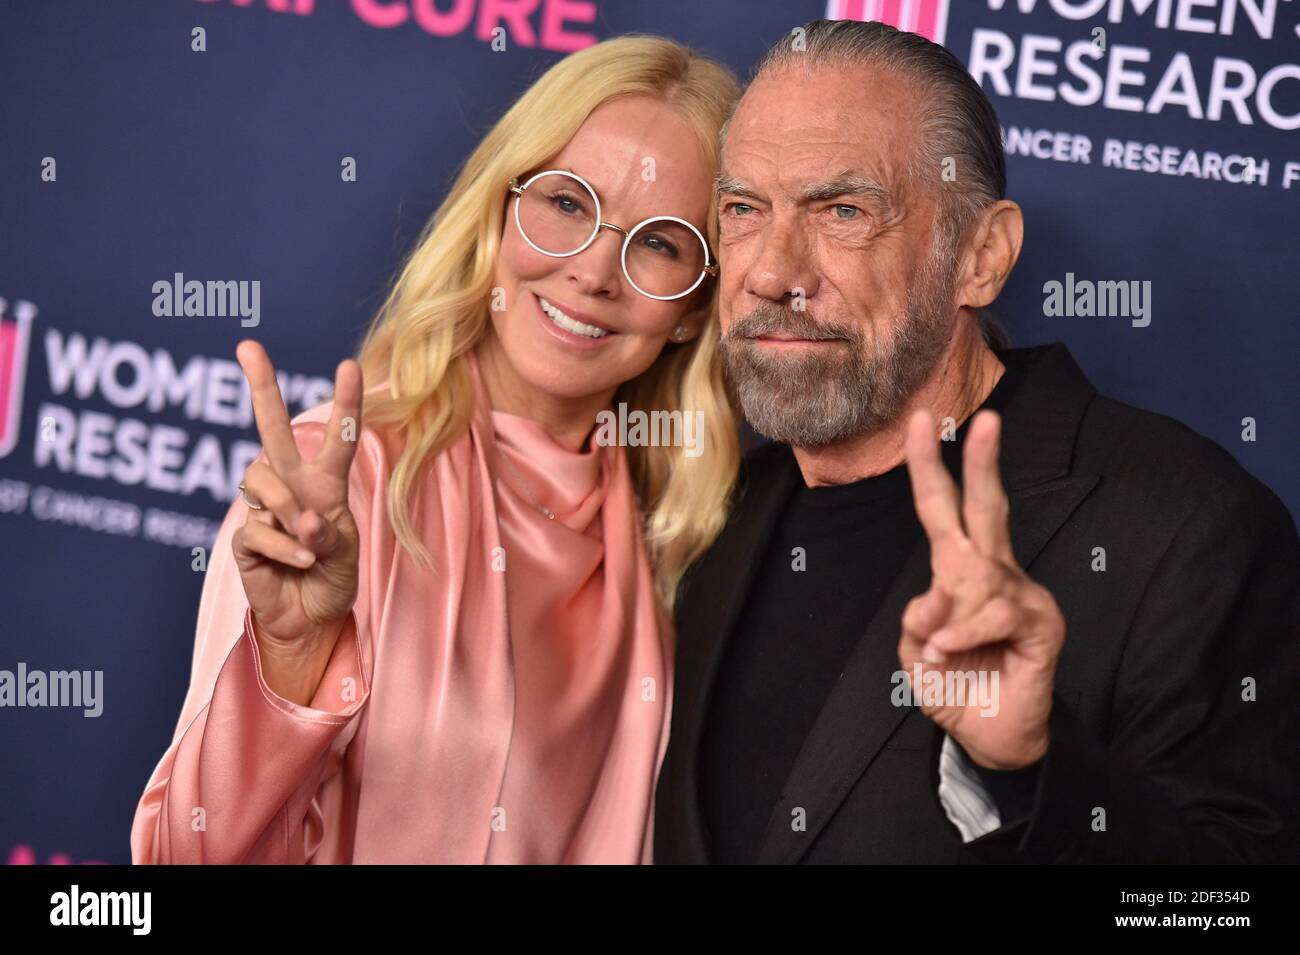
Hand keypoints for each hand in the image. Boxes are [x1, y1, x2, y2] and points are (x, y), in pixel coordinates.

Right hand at [231, 340, 363, 678]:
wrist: (310, 620)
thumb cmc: (333, 578)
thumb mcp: (346, 554)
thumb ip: (329, 534)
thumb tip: (302, 521)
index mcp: (326, 483)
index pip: (337, 437)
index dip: (345, 402)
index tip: (349, 365)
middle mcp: (292, 486)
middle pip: (271, 429)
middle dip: (261, 386)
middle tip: (248, 346)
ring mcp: (264, 508)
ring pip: (263, 479)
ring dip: (289, 511)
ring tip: (307, 542)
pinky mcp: (245, 537)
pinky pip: (259, 528)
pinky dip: (284, 550)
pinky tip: (296, 565)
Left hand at [898, 408, 1064, 769]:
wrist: (991, 739)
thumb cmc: (955, 689)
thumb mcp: (915, 655)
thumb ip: (915, 622)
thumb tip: (930, 597)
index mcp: (961, 571)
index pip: (945, 510)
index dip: (930, 468)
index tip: (919, 422)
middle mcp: (995, 573)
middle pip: (989, 507)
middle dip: (982, 462)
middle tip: (985, 418)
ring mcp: (1023, 595)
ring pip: (979, 575)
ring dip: (948, 614)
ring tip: (937, 650)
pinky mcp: (1043, 624)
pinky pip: (996, 612)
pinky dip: (963, 633)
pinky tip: (948, 651)